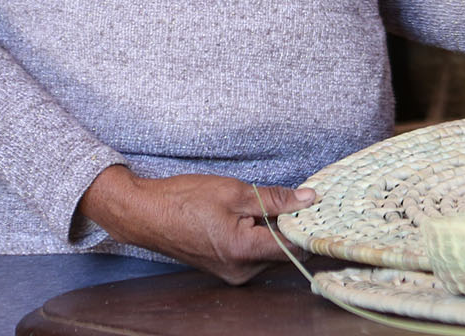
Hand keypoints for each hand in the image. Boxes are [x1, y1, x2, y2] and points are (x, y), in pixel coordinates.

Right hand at [76, 165, 316, 284]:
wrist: (145, 214)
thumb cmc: (184, 200)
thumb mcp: (235, 191)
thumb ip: (275, 198)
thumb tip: (309, 199)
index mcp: (244, 252)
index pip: (294, 247)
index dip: (309, 225)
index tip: (319, 206)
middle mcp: (241, 271)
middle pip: (284, 251)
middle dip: (292, 226)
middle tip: (296, 199)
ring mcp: (232, 273)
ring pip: (270, 252)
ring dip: (275, 230)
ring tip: (268, 204)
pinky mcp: (226, 269)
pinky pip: (255, 254)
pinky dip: (260, 235)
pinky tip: (253, 215)